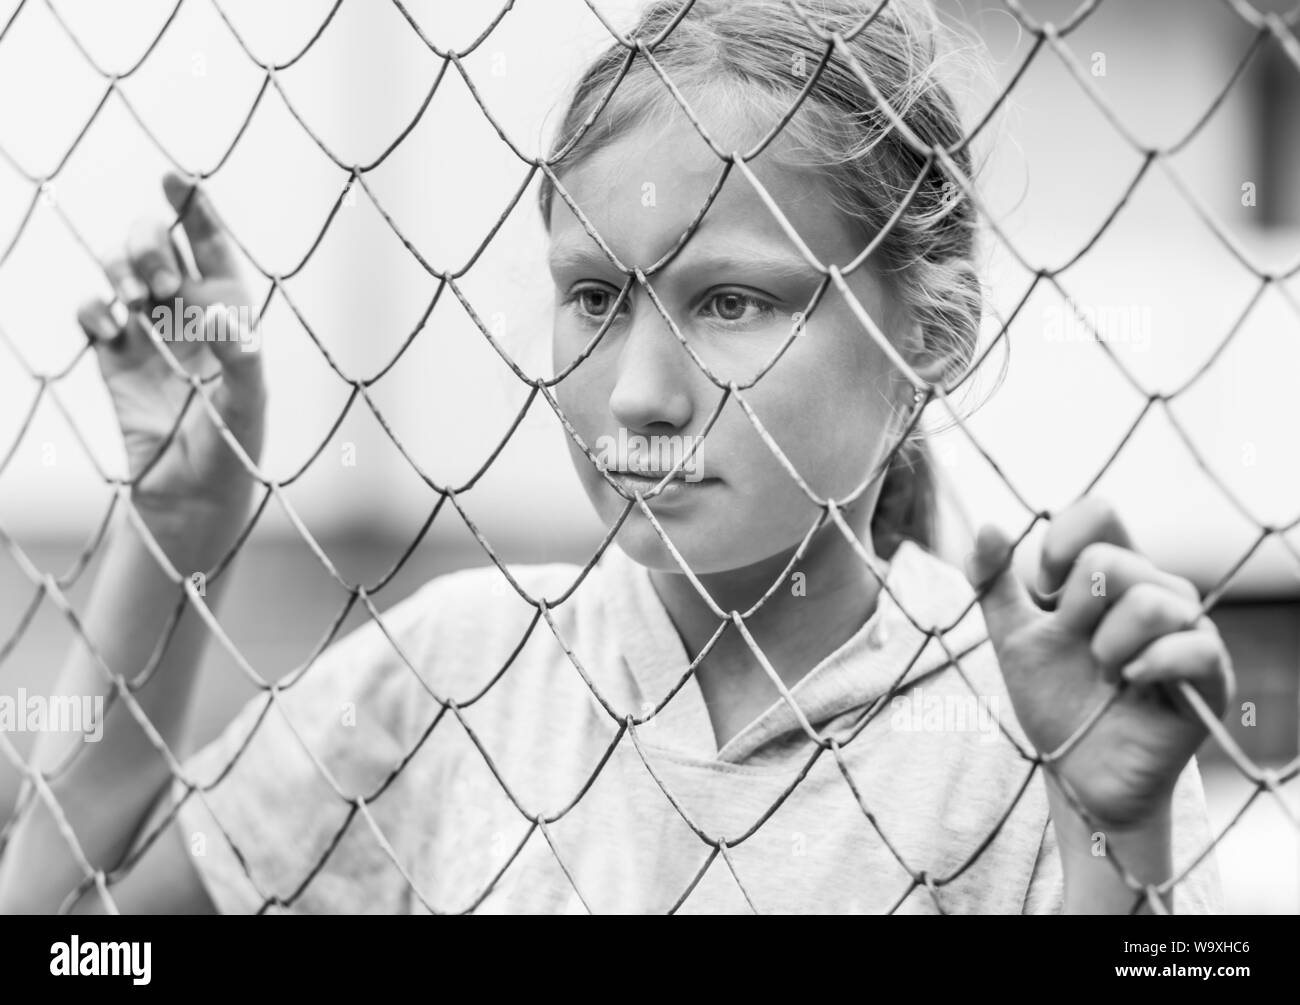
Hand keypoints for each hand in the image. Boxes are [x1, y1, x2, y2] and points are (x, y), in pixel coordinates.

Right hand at [76, 173, 263, 545]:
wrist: (191, 494)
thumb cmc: (234, 449)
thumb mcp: (248, 405)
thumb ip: (242, 363)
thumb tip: (229, 323)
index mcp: (227, 313)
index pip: (211, 248)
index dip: (194, 211)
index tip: (175, 180)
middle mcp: (186, 314)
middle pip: (158, 246)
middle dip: (151, 246)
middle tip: (160, 287)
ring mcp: (147, 332)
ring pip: (121, 269)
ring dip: (122, 270)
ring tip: (137, 304)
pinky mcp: (113, 356)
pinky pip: (93, 312)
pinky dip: (94, 310)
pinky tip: (110, 331)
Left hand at [965, 497, 1232, 830]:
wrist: (1077, 770)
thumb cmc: (1053, 696)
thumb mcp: (1011, 636)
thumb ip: (992, 582)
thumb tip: (986, 526)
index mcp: (1112, 572)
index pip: (1099, 514)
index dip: (1060, 544)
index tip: (1043, 589)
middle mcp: (1156, 590)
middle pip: (1112, 560)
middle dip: (1075, 611)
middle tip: (1080, 651)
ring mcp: (1188, 631)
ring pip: (1152, 601)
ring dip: (1108, 646)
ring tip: (1105, 675)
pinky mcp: (1210, 677)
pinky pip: (1194, 647)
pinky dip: (1151, 664)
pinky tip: (1131, 683)